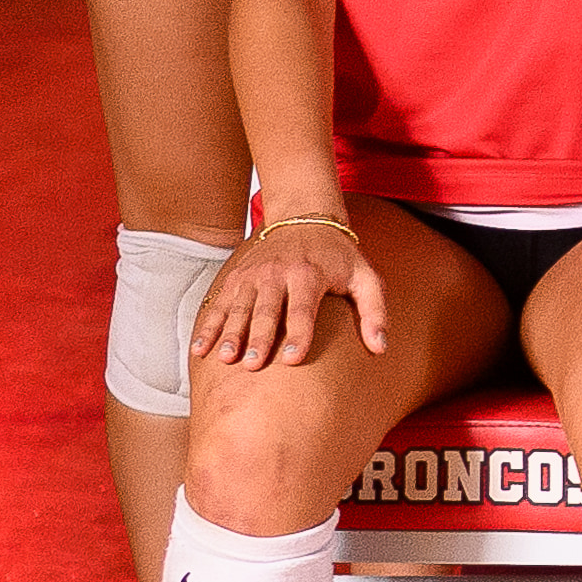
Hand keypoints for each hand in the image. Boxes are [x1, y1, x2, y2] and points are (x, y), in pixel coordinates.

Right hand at [194, 213, 379, 375]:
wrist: (304, 216)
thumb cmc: (338, 256)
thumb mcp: (364, 276)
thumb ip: (374, 311)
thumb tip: (380, 347)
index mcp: (310, 275)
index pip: (304, 310)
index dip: (299, 335)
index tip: (292, 360)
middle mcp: (278, 274)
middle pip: (268, 311)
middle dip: (260, 338)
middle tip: (253, 365)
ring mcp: (254, 275)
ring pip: (239, 308)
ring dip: (231, 333)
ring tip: (225, 358)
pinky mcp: (237, 277)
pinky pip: (219, 303)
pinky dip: (208, 326)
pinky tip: (200, 349)